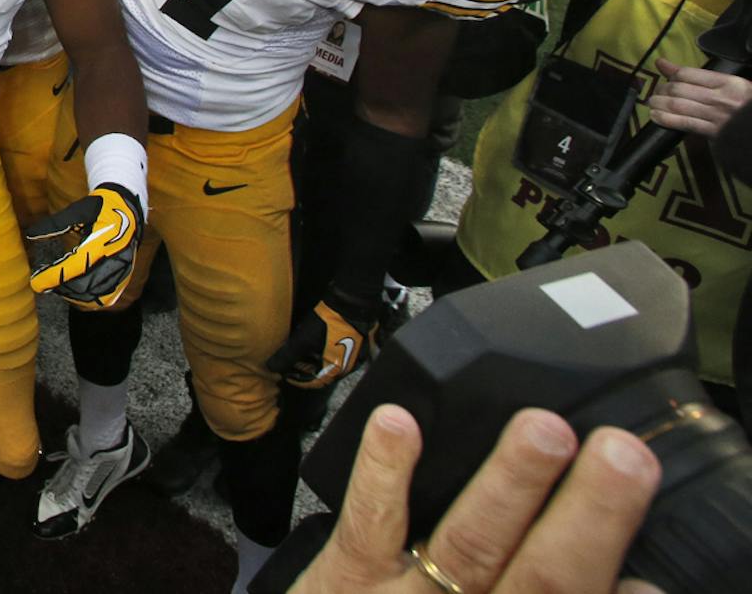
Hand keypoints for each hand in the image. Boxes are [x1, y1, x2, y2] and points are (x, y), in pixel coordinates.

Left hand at [25, 183, 143, 309]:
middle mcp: (114, 259)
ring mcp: (121, 271)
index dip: (54, 277)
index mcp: (102, 242)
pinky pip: (106, 298)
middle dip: (61, 288)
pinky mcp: (124, 277)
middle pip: (84, 285)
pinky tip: (73, 292)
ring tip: (55, 286)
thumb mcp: (77, 210)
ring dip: (72, 295)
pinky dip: (87, 299)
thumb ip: (55, 224)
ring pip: (94, 295)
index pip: (75, 266)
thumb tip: (30, 234)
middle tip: (43, 282)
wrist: (129, 209)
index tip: (36, 283)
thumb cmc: (101, 207)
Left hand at [271, 292, 377, 388]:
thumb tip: (271, 368)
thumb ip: (287, 356)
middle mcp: (349, 366)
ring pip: (330, 362)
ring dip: (314, 359)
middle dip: (305, 368)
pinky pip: (337, 352)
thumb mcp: (304, 340)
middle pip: (323, 373)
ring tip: (299, 352)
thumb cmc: (328, 323)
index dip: (298, 379)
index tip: (285, 373)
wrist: (351, 301)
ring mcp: (355, 354)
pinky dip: (323, 351)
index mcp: (338, 369)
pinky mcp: (356, 342)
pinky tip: (314, 343)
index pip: (315, 382)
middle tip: (290, 362)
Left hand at [289, 405, 660, 593]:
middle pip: (544, 577)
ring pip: (468, 542)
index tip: (653, 566)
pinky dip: (384, 472)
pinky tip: (399, 422)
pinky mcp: (347, 576)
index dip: (616, 579)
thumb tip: (640, 584)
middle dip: (588, 517)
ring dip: (509, 485)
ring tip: (542, 432)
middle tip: (623, 456)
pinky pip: (368, 524)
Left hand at [648, 58, 751, 138]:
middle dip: (662, 90)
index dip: (671, 76)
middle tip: (657, 93)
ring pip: (678, 105)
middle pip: (679, 89)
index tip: (668, 80)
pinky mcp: (715, 132)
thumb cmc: (747, 105)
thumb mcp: (731, 85)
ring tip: (653, 103)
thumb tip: (661, 63)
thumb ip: (697, 75)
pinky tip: (656, 116)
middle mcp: (721, 97)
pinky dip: (666, 119)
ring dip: (659, 103)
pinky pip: (685, 123)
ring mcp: (717, 115)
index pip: (687, 74)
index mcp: (728, 82)